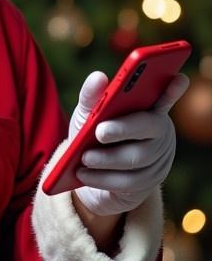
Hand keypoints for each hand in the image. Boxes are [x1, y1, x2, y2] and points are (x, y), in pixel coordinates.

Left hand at [69, 70, 189, 216]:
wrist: (84, 174)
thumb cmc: (91, 136)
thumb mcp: (87, 115)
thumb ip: (91, 97)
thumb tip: (98, 77)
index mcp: (148, 110)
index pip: (163, 97)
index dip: (172, 90)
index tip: (177, 78)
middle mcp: (159, 134)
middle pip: (148, 128)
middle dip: (123, 129)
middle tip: (99, 131)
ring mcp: (156, 160)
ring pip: (137, 159)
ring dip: (107, 159)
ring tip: (84, 158)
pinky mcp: (146, 184)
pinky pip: (127, 182)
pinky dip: (102, 178)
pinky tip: (83, 174)